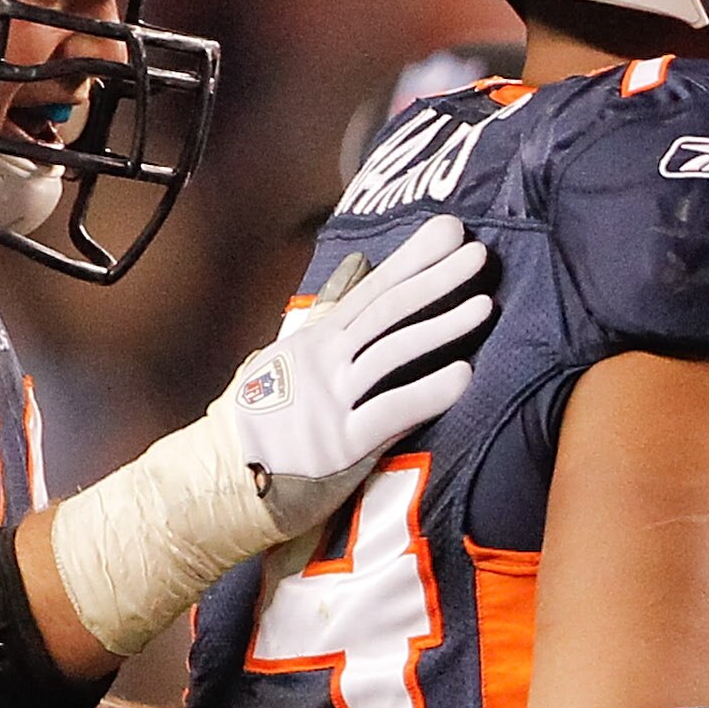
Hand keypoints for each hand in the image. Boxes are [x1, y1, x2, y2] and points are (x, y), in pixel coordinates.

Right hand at [216, 213, 491, 539]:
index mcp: (318, 339)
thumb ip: (331, 316)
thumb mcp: (293, 357)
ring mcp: (331, 399)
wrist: (224, 478)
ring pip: (392, 351)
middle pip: (386, 310)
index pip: (372, 289)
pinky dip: (428, 391)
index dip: (412, 259)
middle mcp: (325, 361)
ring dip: (440, 326)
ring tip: (485, 305)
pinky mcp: (342, 442)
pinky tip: (464, 375)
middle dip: (434, 278)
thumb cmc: (266, 419)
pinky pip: (390, 411)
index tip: (450, 229)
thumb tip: (357, 270)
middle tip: (477, 253)